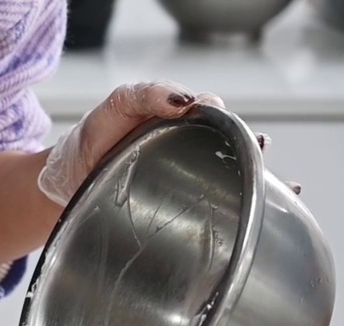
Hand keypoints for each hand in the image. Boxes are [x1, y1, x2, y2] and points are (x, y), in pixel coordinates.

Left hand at [37, 81, 300, 205]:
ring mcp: (185, 184)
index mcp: (180, 126)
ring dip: (260, 183)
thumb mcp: (116, 107)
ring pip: (232, 181)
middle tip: (259, 153)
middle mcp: (189, 154)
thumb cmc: (91, 141)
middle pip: (232, 151)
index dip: (227, 122)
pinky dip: (249, 211)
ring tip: (280, 186)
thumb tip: (188, 102)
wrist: (63, 185)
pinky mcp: (178, 212)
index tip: (229, 126)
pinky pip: (218, 209)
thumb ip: (148, 95)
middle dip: (252, 153)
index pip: (217, 120)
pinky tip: (274, 212)